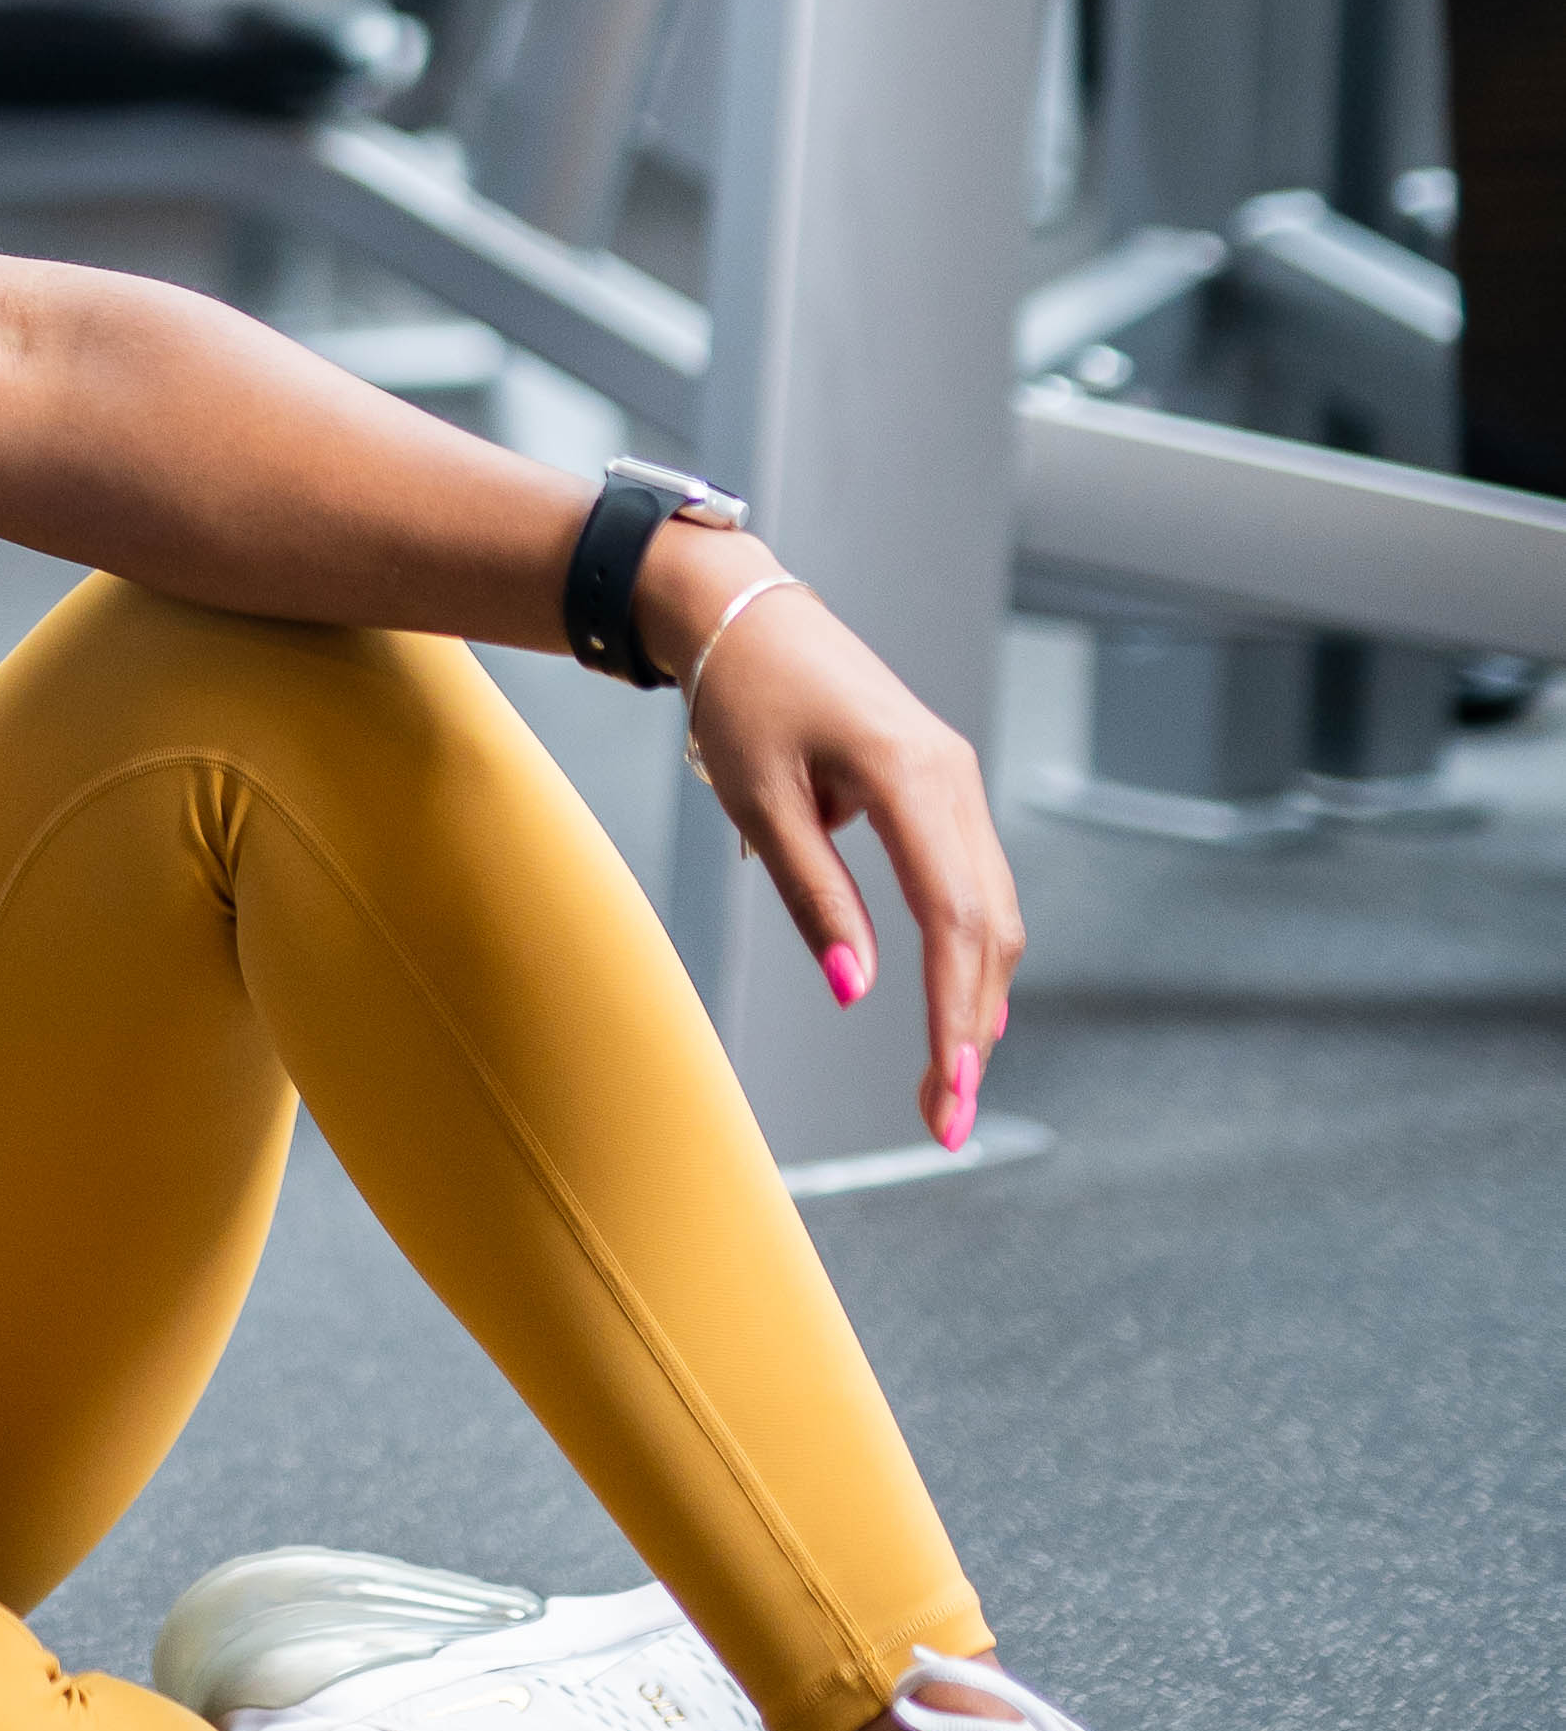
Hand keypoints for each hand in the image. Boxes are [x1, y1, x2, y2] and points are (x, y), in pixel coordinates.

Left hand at [647, 532, 1022, 1150]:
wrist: (740, 612)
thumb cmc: (739, 696)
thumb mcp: (760, 800)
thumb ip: (814, 897)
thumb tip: (856, 991)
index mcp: (910, 778)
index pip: (954, 920)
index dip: (954, 1014)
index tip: (949, 1092)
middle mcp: (952, 778)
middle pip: (990, 926)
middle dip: (972, 1028)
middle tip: (947, 1118)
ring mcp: (955, 779)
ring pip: (992, 909)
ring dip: (977, 997)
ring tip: (949, 1083)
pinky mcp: (942, 785)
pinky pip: (972, 882)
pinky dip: (969, 951)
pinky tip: (957, 1009)